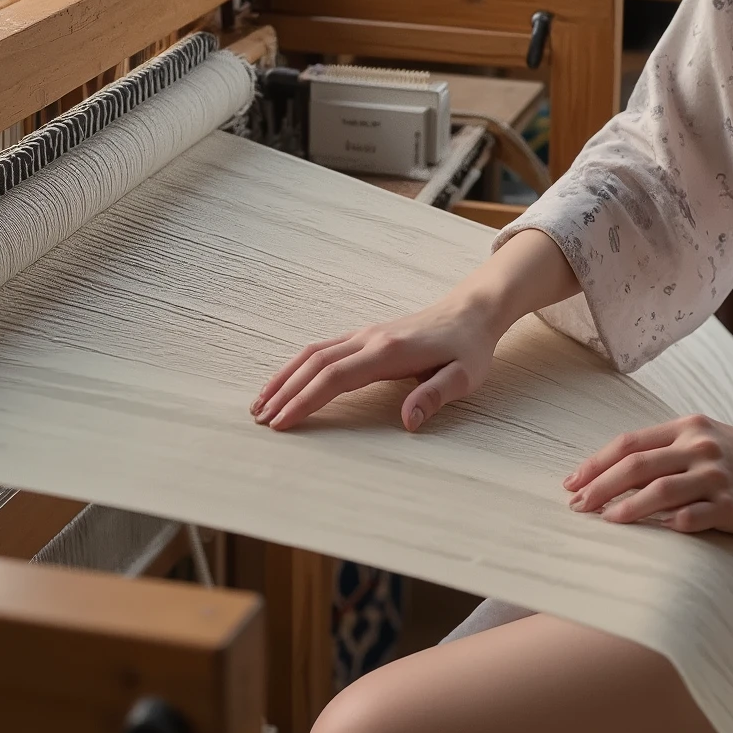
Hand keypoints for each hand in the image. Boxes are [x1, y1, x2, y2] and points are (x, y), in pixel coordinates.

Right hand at [252, 228, 578, 433]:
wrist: (473, 310)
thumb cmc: (470, 347)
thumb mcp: (465, 375)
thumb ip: (436, 396)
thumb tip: (409, 422)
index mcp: (389, 352)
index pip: (336, 377)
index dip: (306, 400)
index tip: (282, 422)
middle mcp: (370, 339)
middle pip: (315, 364)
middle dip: (285, 392)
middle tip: (260, 420)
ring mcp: (365, 334)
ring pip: (313, 353)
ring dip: (285, 377)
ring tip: (261, 404)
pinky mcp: (366, 335)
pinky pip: (323, 348)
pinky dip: (299, 365)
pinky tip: (287, 381)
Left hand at [564, 415, 732, 535]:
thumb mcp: (709, 439)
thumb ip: (671, 449)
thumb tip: (622, 470)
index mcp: (688, 427)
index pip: (630, 442)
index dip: (596, 462)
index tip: (571, 482)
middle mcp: (698, 447)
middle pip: (636, 464)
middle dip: (600, 485)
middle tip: (575, 506)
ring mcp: (716, 475)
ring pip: (659, 489)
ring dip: (626, 506)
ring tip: (604, 520)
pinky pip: (694, 516)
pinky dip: (669, 524)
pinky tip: (651, 535)